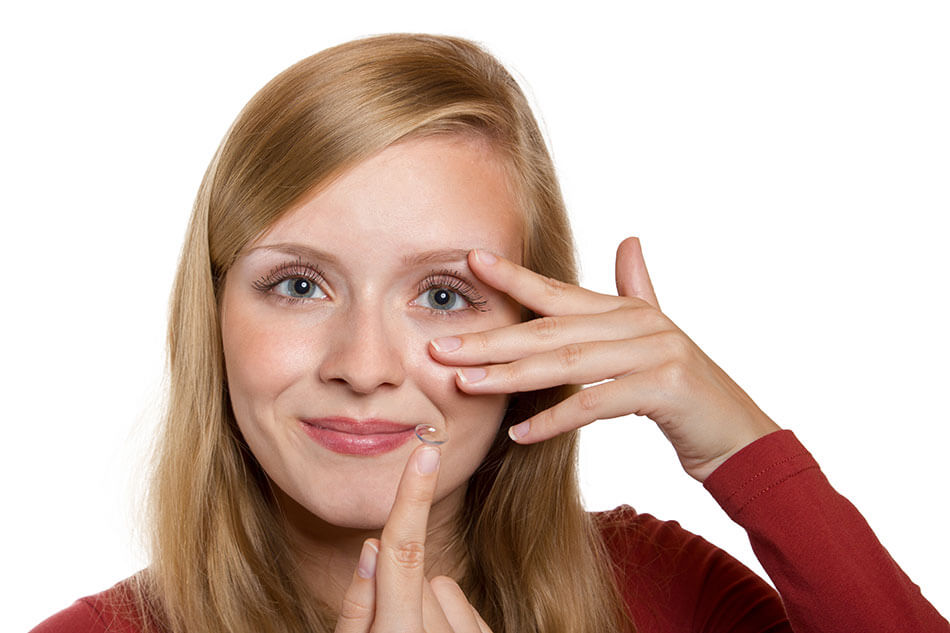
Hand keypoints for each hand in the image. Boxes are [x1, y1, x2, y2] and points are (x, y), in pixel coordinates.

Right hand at [335, 443, 492, 631]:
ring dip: (425, 609)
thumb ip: (356, 608)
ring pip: (441, 587)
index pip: (404, 554)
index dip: (413, 498)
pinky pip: (464, 608)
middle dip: (398, 594)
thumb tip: (372, 548)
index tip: (427, 453)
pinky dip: (448, 622)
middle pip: (415, 575)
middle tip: (389, 632)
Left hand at [429, 237, 779, 481]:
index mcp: (627, 310)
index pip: (559, 292)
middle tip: (441, 346)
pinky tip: (521, 433)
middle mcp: (638, 323)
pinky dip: (556, 418)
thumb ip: (638, 288)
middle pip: (550, 330)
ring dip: (511, 375)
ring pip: (566, 362)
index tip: (470, 263)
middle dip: (492, 339)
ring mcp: (654, 352)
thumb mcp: (660, 334)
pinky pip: (596, 403)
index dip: (514, 277)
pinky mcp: (664, 387)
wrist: (738, 435)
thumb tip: (629, 239)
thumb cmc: (686, 391)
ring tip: (466, 383)